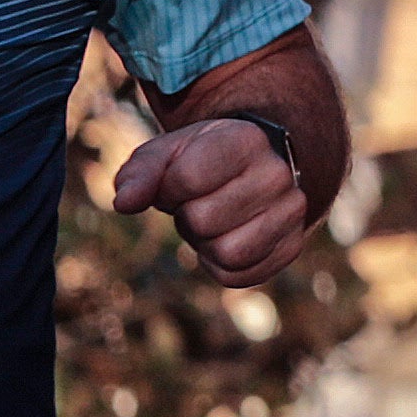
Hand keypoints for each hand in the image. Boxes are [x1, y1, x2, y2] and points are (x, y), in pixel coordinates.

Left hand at [112, 113, 318, 279]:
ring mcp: (291, 212)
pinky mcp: (292, 246)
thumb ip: (139, 174)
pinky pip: (239, 275)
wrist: (253, 168)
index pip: (188, 178)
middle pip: (203, 221)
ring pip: (228, 253)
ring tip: (213, 222)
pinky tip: (226, 239)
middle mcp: (277, 174)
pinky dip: (220, 265)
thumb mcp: (167, 154)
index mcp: (246, 140)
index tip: (179, 181)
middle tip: (198, 202)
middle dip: (187, 217)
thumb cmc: (200, 159)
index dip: (168, 188)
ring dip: (206, 244)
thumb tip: (124, 204)